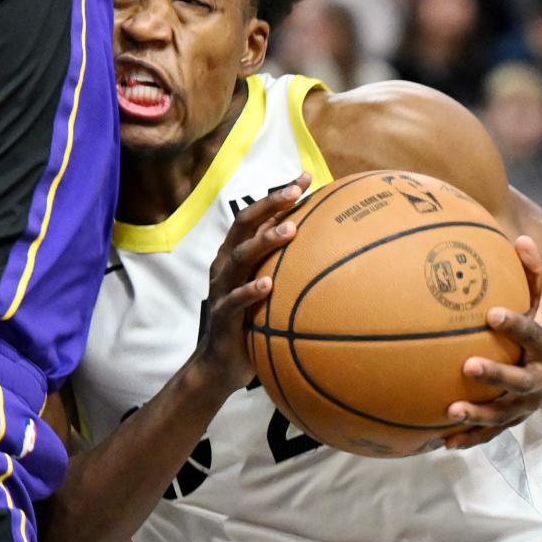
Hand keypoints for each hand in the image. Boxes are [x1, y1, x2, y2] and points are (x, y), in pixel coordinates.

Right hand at [193, 173, 310, 395]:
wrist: (219, 364)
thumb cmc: (249, 318)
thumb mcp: (263, 284)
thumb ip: (280, 263)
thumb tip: (322, 243)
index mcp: (235, 253)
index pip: (256, 215)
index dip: (278, 195)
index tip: (305, 176)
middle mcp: (225, 264)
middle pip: (243, 224)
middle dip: (269, 205)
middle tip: (295, 192)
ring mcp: (222, 288)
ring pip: (240, 257)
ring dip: (265, 241)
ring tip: (291, 231)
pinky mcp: (223, 316)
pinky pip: (235, 300)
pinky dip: (250, 291)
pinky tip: (268, 286)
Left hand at [444, 236, 541, 449]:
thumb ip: (536, 271)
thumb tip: (520, 238)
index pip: (534, 334)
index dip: (516, 324)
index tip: (492, 313)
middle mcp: (540, 377)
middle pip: (520, 380)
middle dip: (496, 374)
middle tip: (468, 365)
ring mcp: (526, 403)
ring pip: (504, 413)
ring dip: (479, 413)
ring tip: (451, 409)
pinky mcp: (511, 419)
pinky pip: (489, 432)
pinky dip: (468, 438)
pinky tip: (441, 441)